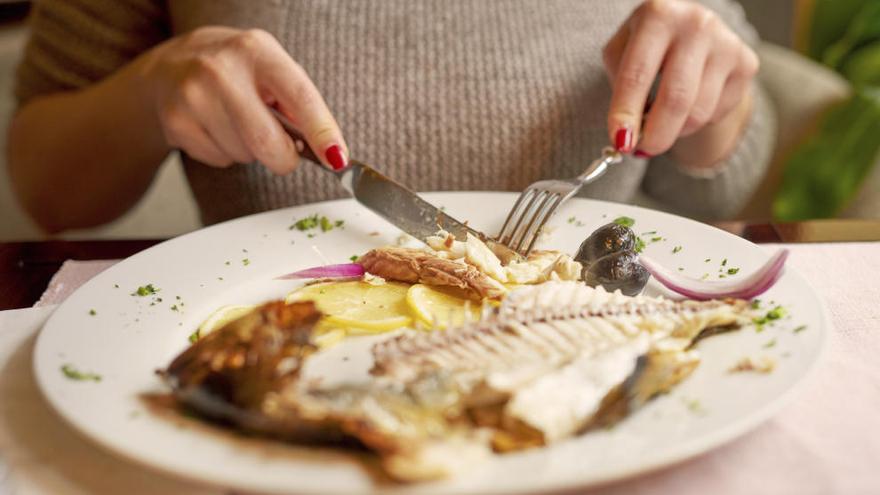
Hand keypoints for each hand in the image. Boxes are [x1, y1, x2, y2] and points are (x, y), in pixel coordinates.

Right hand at [134, 27, 346, 172]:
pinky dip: (226, 153)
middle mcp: (221, 70)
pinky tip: (215, 127)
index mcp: (256, 50)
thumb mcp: (269, 68)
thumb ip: (298, 103)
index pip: (299, 95)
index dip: (322, 131)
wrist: (169, 66)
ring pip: (245, 155)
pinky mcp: (175, 123)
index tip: (337, 157)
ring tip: (237, 122)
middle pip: (266, 141)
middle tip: (285, 154)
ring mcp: (193, 96)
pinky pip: (220, 160)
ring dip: (251, 151)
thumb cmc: (233, 70)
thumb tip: (327, 147)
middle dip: (284, 158)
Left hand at [603, 0, 758, 159]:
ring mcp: (727, 43)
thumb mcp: (621, 53)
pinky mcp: (746, 63)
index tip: (620, 142)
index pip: (637, 74)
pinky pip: (716, 113)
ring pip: (698, 113)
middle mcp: (697, 24)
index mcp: (659, 15)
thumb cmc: (647, 46)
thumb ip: (619, 90)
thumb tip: (626, 137)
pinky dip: (695, 121)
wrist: (691, 29)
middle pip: (676, 98)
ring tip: (662, 121)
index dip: (626, 113)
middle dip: (656, 135)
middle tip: (642, 150)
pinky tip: (689, 103)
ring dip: (674, 130)